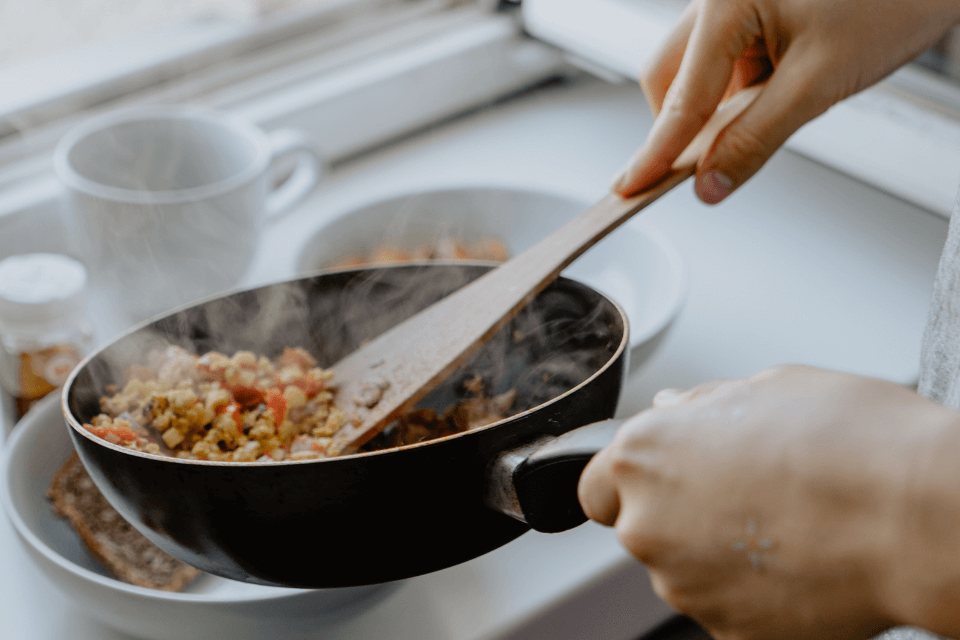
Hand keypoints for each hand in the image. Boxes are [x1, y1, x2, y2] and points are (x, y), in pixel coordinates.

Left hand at [579, 365, 959, 639]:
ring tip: (787, 524)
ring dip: (718, 553)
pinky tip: (801, 562)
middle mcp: (648, 524)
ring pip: (685, 570)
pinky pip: (728, 607)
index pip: (596, 486)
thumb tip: (675, 409)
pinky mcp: (729, 632)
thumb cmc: (849, 441)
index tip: (664, 479)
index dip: (630, 483)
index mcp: (644, 455)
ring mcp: (686, 586)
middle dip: (680, 514)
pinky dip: (753, 593)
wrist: (914, 516)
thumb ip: (702, 406)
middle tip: (748, 493)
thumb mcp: (767, 387)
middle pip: (643, 528)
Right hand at [611, 0, 959, 203]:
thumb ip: (756, 138)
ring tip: (777, 109)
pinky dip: (742, 88)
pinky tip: (782, 90)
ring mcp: (736, 1)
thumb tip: (712, 182)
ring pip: (697, 69)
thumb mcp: (819, 82)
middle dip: (682, 124)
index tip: (631, 186)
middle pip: (669, 75)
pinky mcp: (756, 9)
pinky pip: (727, 58)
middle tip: (700, 165)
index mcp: (728, 0)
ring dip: (718, 106)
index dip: (655, 151)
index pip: (680, 96)